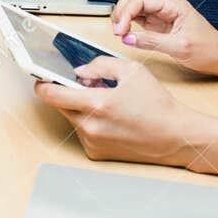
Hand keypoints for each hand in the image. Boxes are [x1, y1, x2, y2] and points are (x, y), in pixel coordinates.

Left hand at [34, 57, 201, 166]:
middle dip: (68, 93)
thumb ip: (100, 64)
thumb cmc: (158, 105)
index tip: (42, 79)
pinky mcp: (96, 153)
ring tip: (106, 103)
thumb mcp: (132, 70)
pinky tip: (111, 119)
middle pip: (60, 106)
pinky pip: (83, 132)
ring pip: (72, 118)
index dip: (42, 84)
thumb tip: (79, 70)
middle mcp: (90, 127)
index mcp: (97, 105)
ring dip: (80, 108)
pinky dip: (90, 122)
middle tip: (86, 86)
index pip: (51, 95)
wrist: (175, 136)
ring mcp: (92, 143)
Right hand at [110, 0, 217, 76]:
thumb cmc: (208, 49)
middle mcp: (166, 5)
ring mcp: (161, 13)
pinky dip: (128, 23)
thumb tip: (127, 37)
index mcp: (173, 4)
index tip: (120, 31)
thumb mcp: (180, 47)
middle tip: (118, 31)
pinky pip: (137, 16)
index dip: (125, 13)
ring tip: (120, 33)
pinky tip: (127, 34)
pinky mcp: (158, 23)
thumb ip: (151, 42)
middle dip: (121, 10)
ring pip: (133, 4)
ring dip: (122, 16)